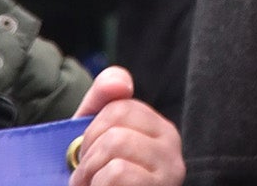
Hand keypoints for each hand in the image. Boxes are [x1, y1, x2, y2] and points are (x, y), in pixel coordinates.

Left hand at [71, 67, 184, 185]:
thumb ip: (101, 103)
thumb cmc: (96, 184)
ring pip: (115, 148)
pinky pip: (117, 173)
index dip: (90, 132)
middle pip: (115, 128)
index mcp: (159, 131)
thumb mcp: (93, 142)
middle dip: (87, 157)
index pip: (120, 106)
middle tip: (84, 180)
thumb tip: (120, 81)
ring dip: (88, 176)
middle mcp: (172, 148)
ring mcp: (169, 173)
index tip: (87, 156)